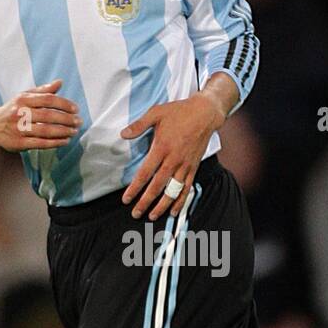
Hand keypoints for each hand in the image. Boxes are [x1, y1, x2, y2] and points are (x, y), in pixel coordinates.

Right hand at [0, 80, 81, 168]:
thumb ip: (43, 91)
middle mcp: (20, 113)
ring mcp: (19, 129)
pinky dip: (55, 143)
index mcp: (23, 100)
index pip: (48, 100)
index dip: (64, 104)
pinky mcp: (19, 143)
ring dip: (63, 132)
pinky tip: (65, 141)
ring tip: (74, 132)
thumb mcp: (25, 96)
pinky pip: (40, 143)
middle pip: (48, 116)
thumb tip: (60, 82)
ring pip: (45, 130)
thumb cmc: (13, 110)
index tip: (76, 109)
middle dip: (66, 119)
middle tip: (78, 122)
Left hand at [120, 93, 224, 220]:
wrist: (205, 113)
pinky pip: (186, 188)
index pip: (145, 173)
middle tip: (136, 213)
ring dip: (163, 205)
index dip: (135, 188)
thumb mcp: (156, 113)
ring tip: (153, 216)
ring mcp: (185, 165)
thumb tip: (123, 134)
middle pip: (157, 186)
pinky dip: (181, 201)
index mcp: (162, 147)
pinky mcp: (193, 167)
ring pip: (173, 191)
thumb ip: (139, 125)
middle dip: (146, 202)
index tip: (126, 199)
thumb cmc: (180, 112)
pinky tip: (174, 210)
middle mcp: (173, 159)